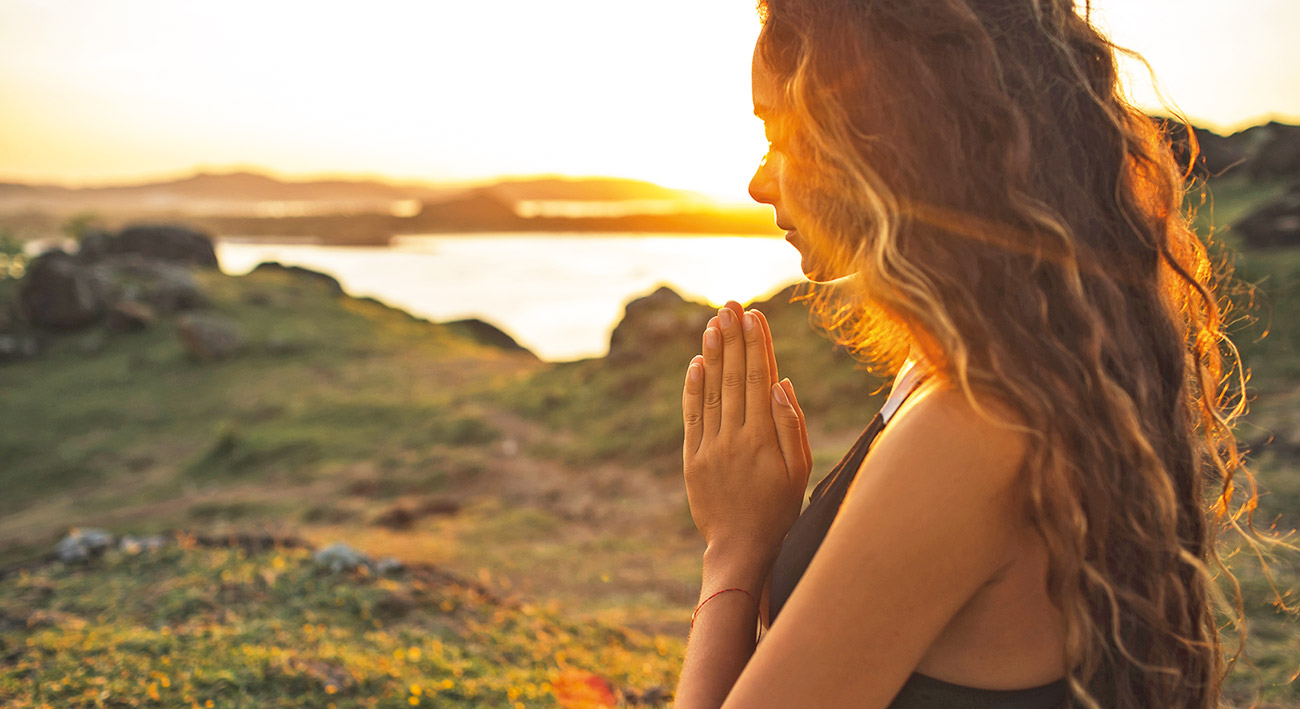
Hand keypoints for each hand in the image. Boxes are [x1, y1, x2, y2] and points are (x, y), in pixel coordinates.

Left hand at [682, 301, 812, 570]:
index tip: (753, 315)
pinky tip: (696, 363)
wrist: (742, 549)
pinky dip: (693, 388)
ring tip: (714, 323)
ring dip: (713, 354)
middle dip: (732, 338)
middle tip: (730, 306)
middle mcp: (734, 437)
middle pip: (734, 377)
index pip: (759, 379)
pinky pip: (693, 416)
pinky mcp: (693, 459)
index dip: (756, 345)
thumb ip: (790, 425)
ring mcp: (710, 447)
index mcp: (762, 438)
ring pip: (712, 391)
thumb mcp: (799, 471)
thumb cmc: (779, 509)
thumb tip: (782, 383)